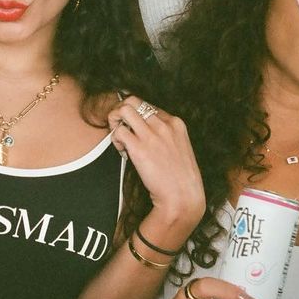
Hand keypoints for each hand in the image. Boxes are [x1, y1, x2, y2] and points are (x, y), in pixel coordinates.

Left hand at [108, 95, 204, 225]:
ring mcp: (151, 135)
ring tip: (119, 137)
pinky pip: (118, 132)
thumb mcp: (181, 148)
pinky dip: (115, 140)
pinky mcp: (139, 148)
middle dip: (121, 111)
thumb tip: (146, 132)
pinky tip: (123, 152)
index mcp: (175, 123)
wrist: (183, 197)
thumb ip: (166, 135)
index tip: (136, 131)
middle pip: (133, 101)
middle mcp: (163, 124)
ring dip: (115, 121)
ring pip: (123, 110)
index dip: (137, 116)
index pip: (148, 105)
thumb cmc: (181, 178)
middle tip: (120, 127)